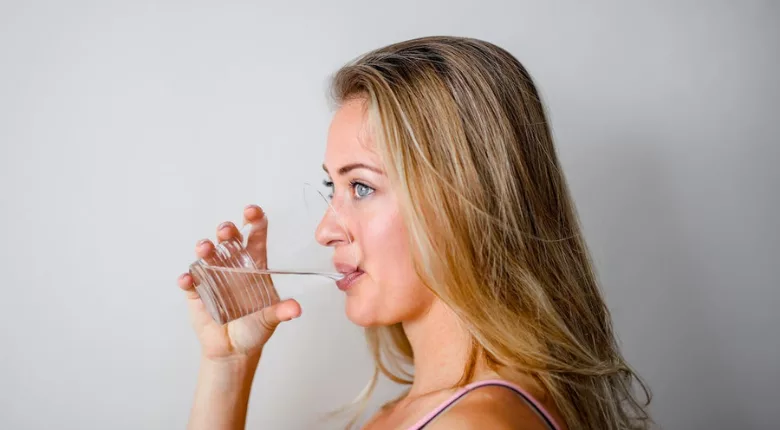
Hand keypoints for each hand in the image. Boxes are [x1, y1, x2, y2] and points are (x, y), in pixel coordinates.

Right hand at [177, 205, 301, 360]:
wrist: (235, 350)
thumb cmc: (255, 328)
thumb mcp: (270, 319)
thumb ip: (281, 312)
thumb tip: (295, 309)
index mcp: (254, 265)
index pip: (255, 236)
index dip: (254, 221)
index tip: (252, 211)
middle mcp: (233, 265)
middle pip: (228, 240)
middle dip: (227, 231)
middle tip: (227, 230)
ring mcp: (213, 277)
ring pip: (207, 256)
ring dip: (205, 249)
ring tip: (205, 249)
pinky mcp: (197, 292)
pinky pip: (190, 282)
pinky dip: (187, 279)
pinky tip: (187, 279)